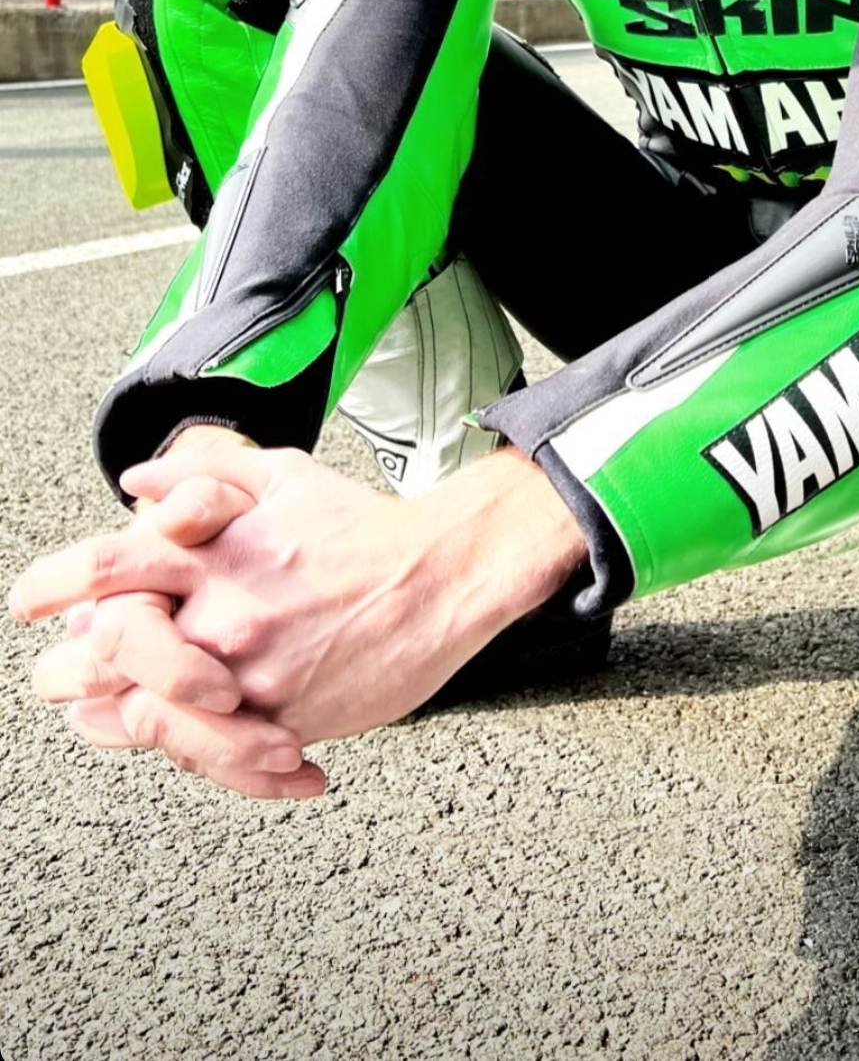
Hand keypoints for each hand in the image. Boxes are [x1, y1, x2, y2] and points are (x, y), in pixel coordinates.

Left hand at [11, 439, 585, 782]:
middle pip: (110, 653)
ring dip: (116, 720)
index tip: (30, 602)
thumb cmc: (367, 527)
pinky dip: (194, 755)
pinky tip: (183, 746)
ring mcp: (253, 672)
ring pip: (152, 717)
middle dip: (67, 670)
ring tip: (105, 717)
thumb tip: (139, 481)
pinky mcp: (288, 719)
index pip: (111, 564)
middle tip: (56, 674)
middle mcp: (225, 611)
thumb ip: (207, 473)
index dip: (57, 582)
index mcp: (218, 549)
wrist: (446, 575)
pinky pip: (219, 757)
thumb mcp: (285, 477)